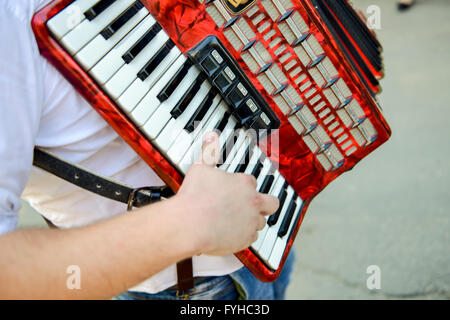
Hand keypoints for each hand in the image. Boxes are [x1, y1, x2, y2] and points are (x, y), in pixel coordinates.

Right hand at [175, 132, 278, 255]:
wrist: (190, 223)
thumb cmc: (195, 196)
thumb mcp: (200, 167)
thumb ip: (209, 152)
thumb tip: (211, 136)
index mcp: (244, 183)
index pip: (253, 182)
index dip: (245, 186)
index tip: (237, 189)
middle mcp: (253, 201)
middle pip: (271, 203)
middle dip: (266, 203)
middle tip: (254, 205)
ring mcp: (251, 221)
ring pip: (261, 222)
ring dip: (252, 221)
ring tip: (237, 222)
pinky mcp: (246, 239)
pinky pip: (251, 238)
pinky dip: (243, 237)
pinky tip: (232, 234)